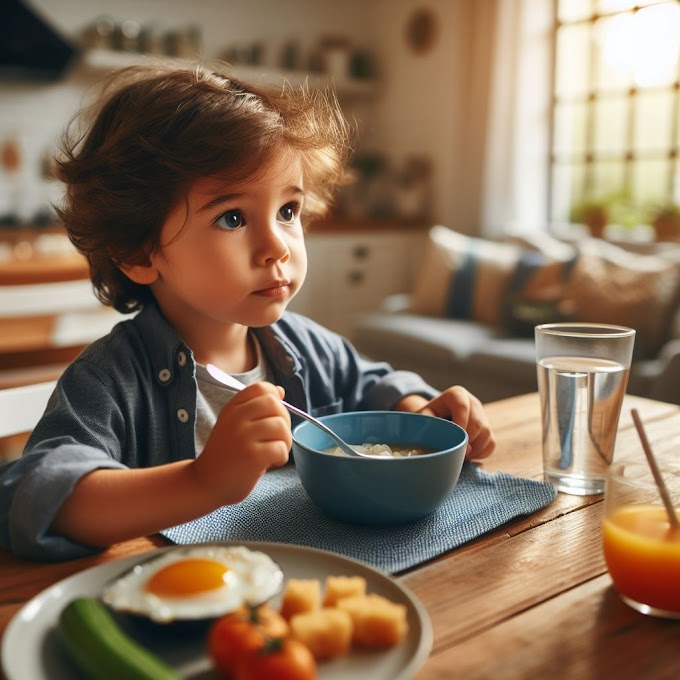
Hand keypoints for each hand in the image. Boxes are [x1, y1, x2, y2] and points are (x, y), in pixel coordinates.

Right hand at [194, 382, 290, 504]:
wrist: (204, 484)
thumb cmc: (225, 455)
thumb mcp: (234, 424)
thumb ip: (256, 407)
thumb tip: (281, 390)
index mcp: (232, 408)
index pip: (262, 388)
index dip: (275, 400)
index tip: (271, 417)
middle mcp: (236, 418)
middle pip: (275, 404)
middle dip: (284, 421)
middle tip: (275, 438)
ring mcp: (243, 436)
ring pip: (281, 426)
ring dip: (285, 441)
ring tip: (273, 452)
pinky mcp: (252, 455)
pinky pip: (281, 448)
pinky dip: (281, 457)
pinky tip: (270, 463)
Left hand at [394, 387, 495, 459]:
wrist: (435, 419)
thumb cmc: (428, 417)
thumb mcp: (424, 415)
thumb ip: (429, 422)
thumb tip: (447, 439)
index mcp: (456, 394)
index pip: (462, 407)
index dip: (459, 424)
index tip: (453, 438)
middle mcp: (473, 402)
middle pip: (477, 423)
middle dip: (467, 440)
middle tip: (455, 451)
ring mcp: (482, 415)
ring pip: (486, 434)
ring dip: (474, 449)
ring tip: (460, 454)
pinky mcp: (488, 428)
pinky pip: (491, 443)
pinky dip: (481, 453)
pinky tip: (468, 456)